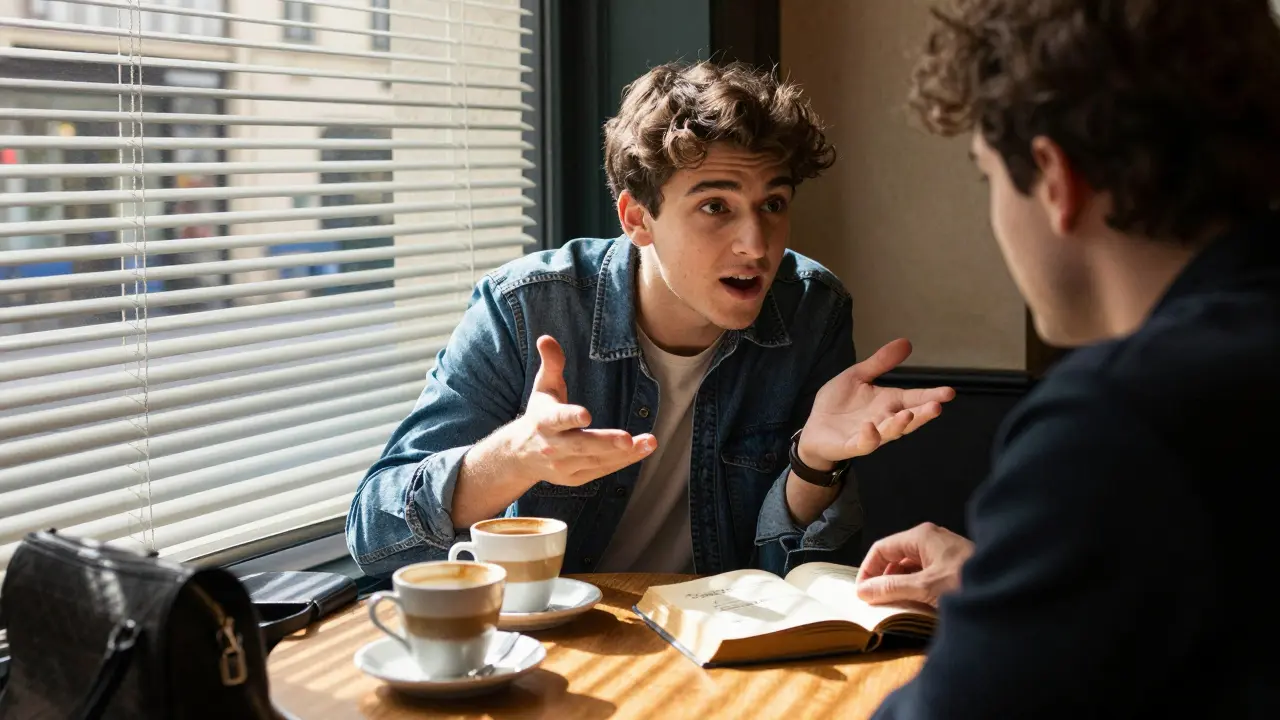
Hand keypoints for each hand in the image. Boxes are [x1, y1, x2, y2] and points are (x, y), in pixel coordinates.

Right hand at [505, 335, 655, 486]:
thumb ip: (551, 364)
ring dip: (625, 454)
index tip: (586, 415)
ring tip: (649, 442)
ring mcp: (564, 465)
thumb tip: (547, 338)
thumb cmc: (539, 415)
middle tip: (628, 439)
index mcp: (544, 421)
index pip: (557, 419)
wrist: (520, 456)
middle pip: (581, 445)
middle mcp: (553, 446)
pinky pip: (602, 470)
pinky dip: (623, 462)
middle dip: (605, 442)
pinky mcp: (575, 478)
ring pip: (597, 460)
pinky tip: (642, 450)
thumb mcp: (542, 388)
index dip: (571, 417)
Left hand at [798, 338, 955, 466]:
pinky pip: (863, 444)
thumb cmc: (839, 404)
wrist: (815, 429)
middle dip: (923, 414)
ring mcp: (870, 434)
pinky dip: (869, 438)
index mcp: (888, 402)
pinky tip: (871, 427)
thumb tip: (907, 342)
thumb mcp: (858, 376)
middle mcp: (884, 419)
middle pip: (909, 418)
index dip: (931, 395)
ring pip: (890, 432)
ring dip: (900, 425)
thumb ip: (880, 362)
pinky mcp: (852, 445)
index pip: (914, 398)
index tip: (949, 392)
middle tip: (937, 407)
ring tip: (909, 414)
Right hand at [855, 522, 974, 606]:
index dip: (868, 570)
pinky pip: (924, 573)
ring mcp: (943, 552)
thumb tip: (863, 591)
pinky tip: (915, 602)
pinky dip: (915, 586)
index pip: (882, 548)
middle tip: (875, 600)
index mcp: (922, 536)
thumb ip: (891, 588)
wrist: (1009, 589)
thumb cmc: (966, 582)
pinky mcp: (953, 565)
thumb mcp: (924, 587)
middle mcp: (931, 539)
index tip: (862, 593)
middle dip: (883, 577)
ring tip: (893, 603)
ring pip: (910, 566)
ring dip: (899, 583)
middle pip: (895, 556)